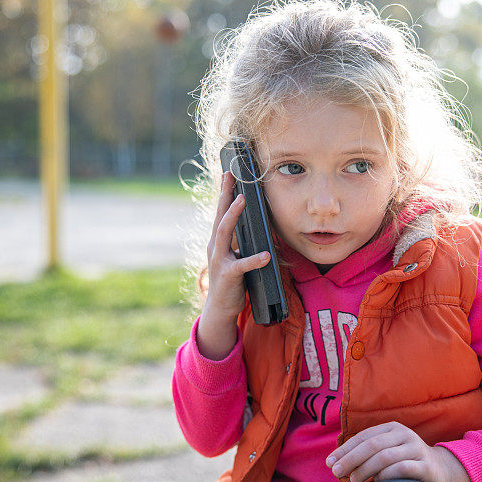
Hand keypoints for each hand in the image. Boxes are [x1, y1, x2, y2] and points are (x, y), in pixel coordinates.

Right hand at [197, 171, 270, 359]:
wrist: (221, 308)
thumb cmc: (232, 280)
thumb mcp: (237, 257)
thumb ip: (243, 243)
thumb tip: (259, 227)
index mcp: (219, 241)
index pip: (221, 212)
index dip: (224, 192)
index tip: (228, 173)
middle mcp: (215, 247)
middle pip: (219, 215)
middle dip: (224, 194)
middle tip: (230, 176)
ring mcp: (219, 260)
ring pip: (223, 233)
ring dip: (233, 216)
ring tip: (243, 201)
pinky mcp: (227, 275)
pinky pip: (241, 265)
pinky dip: (254, 259)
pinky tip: (266, 255)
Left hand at [325, 421, 473, 481]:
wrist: (439, 469)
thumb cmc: (403, 461)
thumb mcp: (385, 452)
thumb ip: (364, 455)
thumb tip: (336, 465)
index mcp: (391, 428)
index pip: (363, 437)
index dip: (344, 449)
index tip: (329, 463)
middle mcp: (404, 434)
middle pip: (372, 445)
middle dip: (351, 459)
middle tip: (337, 472)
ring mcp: (416, 448)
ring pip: (385, 456)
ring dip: (365, 469)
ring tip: (353, 480)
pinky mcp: (426, 466)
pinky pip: (402, 469)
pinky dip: (386, 475)